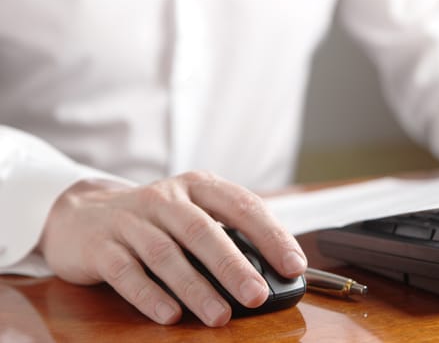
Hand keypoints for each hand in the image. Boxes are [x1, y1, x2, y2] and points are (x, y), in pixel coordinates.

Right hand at [37, 171, 306, 326]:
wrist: (82, 214)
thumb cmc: (152, 219)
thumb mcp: (189, 212)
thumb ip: (223, 234)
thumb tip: (267, 273)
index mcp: (196, 186)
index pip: (241, 204)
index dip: (270, 235)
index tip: (293, 265)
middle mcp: (164, 198)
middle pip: (202, 230)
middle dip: (232, 265)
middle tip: (257, 295)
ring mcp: (131, 221)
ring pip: (166, 253)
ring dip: (195, 286)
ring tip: (219, 315)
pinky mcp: (101, 246)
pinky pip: (126, 271)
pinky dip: (149, 295)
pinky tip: (170, 315)